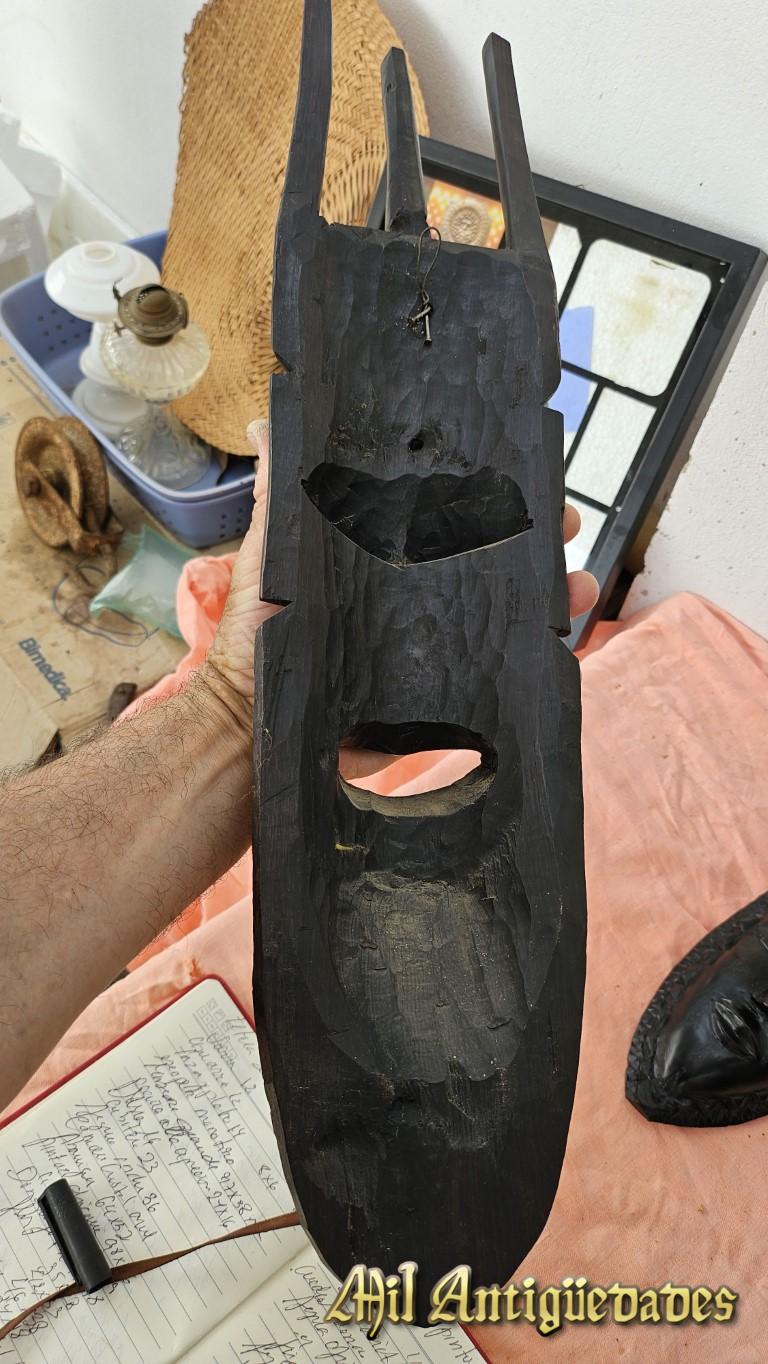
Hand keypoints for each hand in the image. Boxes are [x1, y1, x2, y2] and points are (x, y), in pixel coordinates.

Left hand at [204, 423, 598, 763]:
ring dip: (548, 589)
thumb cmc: (256, 643)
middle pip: (484, 554)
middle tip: (564, 521)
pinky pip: (497, 666)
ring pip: (502, 607)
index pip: (440, 511)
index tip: (521, 468)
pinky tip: (561, 637)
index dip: (482, 489)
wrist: (255, 736)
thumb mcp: (268, 562)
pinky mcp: (443, 694)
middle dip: (532, 533)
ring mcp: (432, 644)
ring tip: (577, 582)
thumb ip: (277, 501)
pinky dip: (535, 649)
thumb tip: (268, 426)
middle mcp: (411, 595)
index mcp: (377, 556)